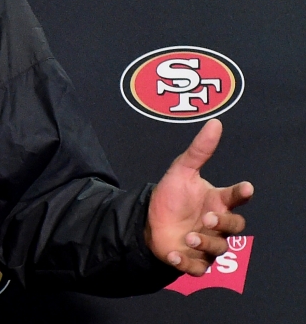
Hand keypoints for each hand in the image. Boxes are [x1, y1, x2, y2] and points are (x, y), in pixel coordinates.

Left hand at [145, 118, 252, 275]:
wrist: (148, 221)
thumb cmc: (171, 197)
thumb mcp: (180, 171)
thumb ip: (199, 151)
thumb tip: (216, 123)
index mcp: (216, 200)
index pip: (235, 197)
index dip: (241, 192)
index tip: (244, 187)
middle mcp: (216, 223)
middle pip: (235, 226)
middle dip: (225, 222)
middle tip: (208, 217)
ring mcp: (207, 243)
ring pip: (220, 249)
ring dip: (206, 243)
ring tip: (189, 236)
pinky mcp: (193, 261)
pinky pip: (198, 268)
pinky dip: (188, 263)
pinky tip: (174, 254)